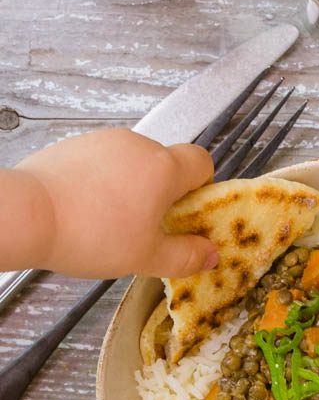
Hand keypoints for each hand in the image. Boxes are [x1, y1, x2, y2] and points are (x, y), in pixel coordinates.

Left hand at [2, 129, 216, 278]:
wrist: (28, 214)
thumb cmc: (90, 234)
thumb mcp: (147, 258)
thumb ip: (185, 256)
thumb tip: (210, 254)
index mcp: (163, 168)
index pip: (202, 162)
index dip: (202, 188)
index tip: (189, 214)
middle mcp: (137, 145)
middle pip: (167, 164)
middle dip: (165, 195)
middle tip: (150, 229)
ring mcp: (105, 141)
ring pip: (135, 164)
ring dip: (134, 189)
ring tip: (113, 223)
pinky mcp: (77, 144)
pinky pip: (106, 162)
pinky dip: (106, 183)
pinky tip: (89, 210)